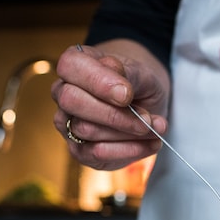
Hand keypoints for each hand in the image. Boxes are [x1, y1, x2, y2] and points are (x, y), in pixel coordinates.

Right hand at [50, 41, 170, 170]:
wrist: (146, 104)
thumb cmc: (138, 84)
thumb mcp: (142, 73)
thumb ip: (130, 76)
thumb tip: (120, 91)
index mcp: (74, 65)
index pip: (70, 66)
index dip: (98, 81)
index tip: (127, 94)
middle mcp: (62, 93)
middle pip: (72, 101)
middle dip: (114, 114)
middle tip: (147, 119)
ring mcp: (67, 123)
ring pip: (86, 130)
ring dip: (128, 133)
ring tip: (156, 128)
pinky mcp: (80, 150)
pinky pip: (97, 154)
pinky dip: (129, 150)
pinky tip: (151, 143)